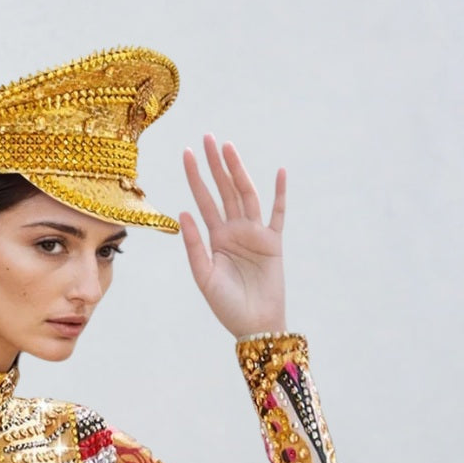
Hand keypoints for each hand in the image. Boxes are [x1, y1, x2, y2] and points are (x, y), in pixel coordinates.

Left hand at [177, 134, 286, 337]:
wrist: (253, 324)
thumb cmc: (226, 305)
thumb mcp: (204, 276)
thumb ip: (194, 245)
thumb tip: (183, 212)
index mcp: (216, 238)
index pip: (203, 200)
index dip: (196, 177)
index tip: (187, 154)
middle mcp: (235, 231)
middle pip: (225, 190)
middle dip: (216, 165)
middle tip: (208, 138)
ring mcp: (255, 234)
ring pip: (247, 195)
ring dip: (239, 172)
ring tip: (229, 148)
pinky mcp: (274, 243)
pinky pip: (277, 214)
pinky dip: (280, 194)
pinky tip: (279, 173)